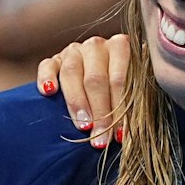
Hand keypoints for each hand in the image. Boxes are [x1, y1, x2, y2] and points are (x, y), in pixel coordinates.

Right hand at [37, 33, 133, 148]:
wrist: (105, 76)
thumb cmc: (126, 88)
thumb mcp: (137, 89)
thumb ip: (138, 99)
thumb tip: (136, 129)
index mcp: (121, 47)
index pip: (119, 79)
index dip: (120, 108)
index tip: (120, 134)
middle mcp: (97, 46)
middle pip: (95, 79)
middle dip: (99, 113)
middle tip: (101, 138)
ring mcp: (74, 51)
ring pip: (71, 73)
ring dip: (77, 102)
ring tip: (83, 126)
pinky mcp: (55, 59)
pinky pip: (47, 65)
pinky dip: (46, 78)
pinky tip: (49, 93)